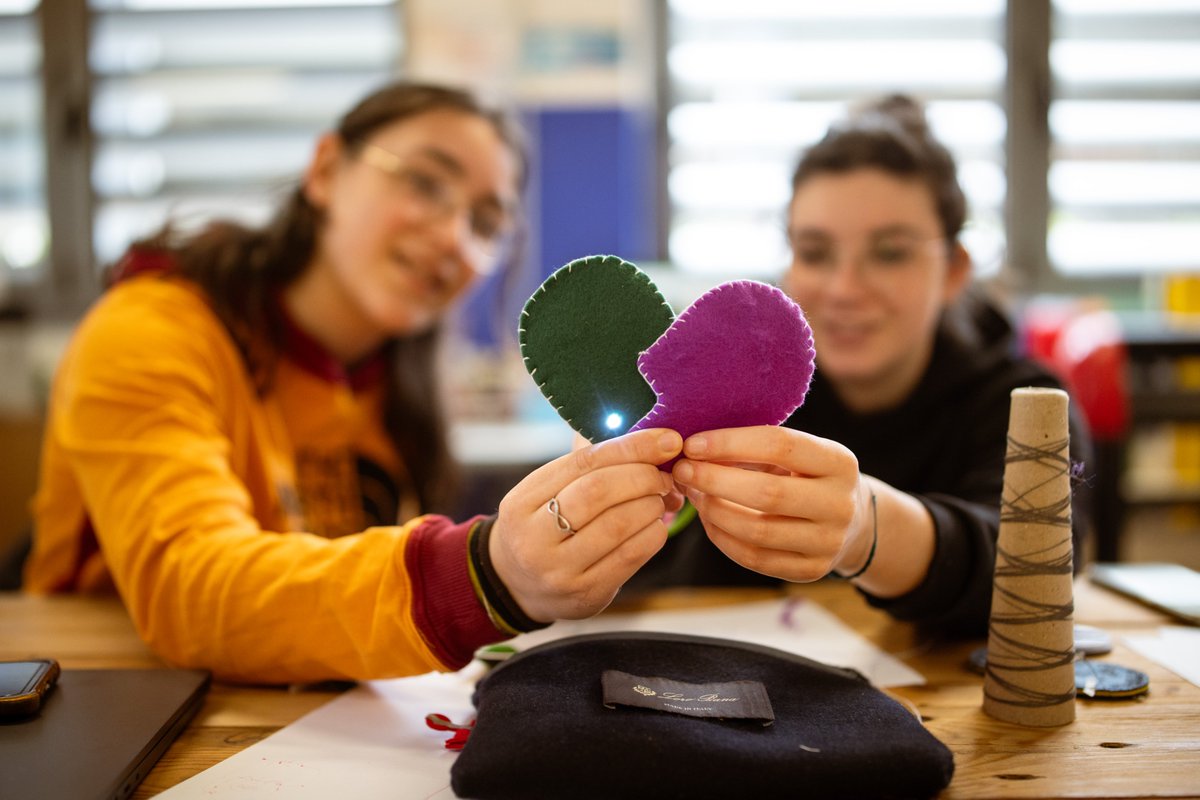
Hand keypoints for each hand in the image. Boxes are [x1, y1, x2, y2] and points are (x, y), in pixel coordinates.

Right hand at [490, 428, 682, 621]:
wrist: (520, 586)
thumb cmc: (545, 525)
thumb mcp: (547, 492)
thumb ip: (587, 463)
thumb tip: (645, 435)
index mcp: (521, 502)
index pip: (582, 462)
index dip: (630, 446)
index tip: (666, 439)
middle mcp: (533, 538)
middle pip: (599, 491)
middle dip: (643, 476)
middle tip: (664, 474)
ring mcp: (559, 571)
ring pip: (619, 524)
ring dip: (652, 504)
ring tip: (660, 498)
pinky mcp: (586, 594)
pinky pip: (632, 555)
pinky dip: (654, 532)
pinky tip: (655, 523)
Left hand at [670, 426, 873, 581]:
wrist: (851, 521)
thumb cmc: (806, 476)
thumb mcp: (795, 454)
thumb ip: (753, 447)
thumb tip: (694, 448)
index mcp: (839, 462)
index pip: (780, 445)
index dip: (730, 443)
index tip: (693, 444)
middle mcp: (840, 504)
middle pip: (767, 493)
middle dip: (715, 480)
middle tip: (683, 470)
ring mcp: (828, 542)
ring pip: (757, 531)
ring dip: (713, 511)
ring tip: (693, 493)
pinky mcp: (811, 570)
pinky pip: (754, 558)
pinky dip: (722, 537)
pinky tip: (709, 519)